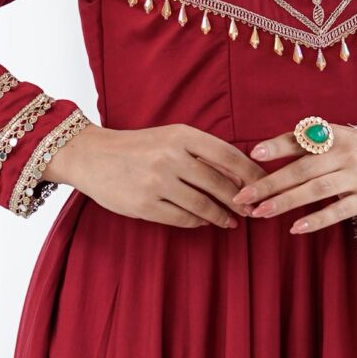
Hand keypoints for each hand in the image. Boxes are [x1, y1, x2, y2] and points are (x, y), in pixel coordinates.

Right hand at [50, 122, 257, 228]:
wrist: (92, 156)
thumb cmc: (137, 147)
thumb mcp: (170, 138)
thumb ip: (202, 153)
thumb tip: (240, 176)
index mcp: (181, 135)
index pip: (228, 155)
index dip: (251, 174)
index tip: (265, 186)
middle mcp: (171, 157)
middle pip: (219, 184)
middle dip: (240, 200)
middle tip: (253, 210)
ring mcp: (157, 182)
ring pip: (203, 205)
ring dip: (222, 216)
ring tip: (232, 221)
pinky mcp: (144, 204)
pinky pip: (182, 218)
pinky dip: (199, 222)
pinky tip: (206, 222)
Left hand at [228, 123, 356, 230]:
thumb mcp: (340, 140)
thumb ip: (310, 144)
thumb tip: (264, 154)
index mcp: (336, 135)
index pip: (302, 139)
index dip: (278, 145)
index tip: (254, 153)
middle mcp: (346, 154)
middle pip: (303, 169)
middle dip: (271, 183)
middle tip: (245, 196)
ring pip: (316, 190)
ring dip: (286, 202)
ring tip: (261, 212)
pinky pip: (338, 211)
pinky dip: (316, 220)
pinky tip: (295, 228)